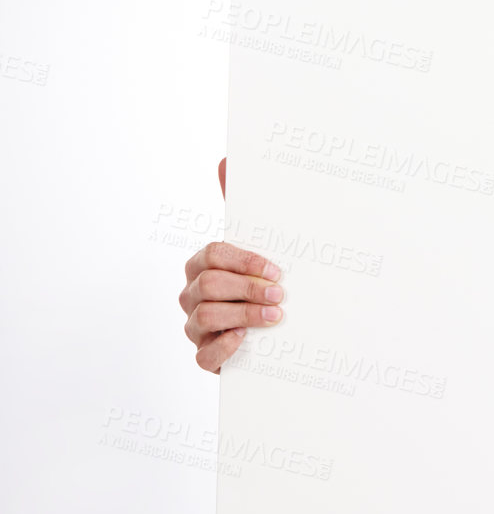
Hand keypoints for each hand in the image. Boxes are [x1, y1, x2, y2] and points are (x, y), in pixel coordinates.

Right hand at [178, 155, 284, 373]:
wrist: (266, 330)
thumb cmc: (257, 281)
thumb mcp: (254, 244)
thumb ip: (239, 206)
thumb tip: (225, 158)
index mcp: (201, 263)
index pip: (213, 254)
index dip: (245, 261)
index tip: (276, 270)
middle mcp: (191, 292)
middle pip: (210, 285)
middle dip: (248, 288)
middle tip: (281, 295)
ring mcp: (193, 325)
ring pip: (205, 317)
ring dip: (244, 316)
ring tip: (275, 317)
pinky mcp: (202, 354)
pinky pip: (203, 354)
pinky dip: (225, 347)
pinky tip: (246, 340)